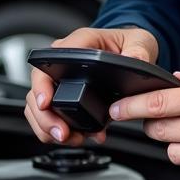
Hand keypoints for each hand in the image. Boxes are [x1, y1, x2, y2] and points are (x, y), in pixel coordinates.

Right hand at [24, 26, 158, 146]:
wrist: (132, 51)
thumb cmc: (130, 43)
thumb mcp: (141, 41)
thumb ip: (138, 49)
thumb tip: (134, 59)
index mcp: (80, 43)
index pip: (50, 61)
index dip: (43, 84)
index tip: (46, 103)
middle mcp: (65, 60)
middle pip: (38, 89)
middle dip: (45, 116)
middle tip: (62, 133)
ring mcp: (63, 79)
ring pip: (40, 107)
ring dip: (51, 127)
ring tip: (73, 138)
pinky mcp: (66, 95)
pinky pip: (53, 115)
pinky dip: (63, 130)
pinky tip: (81, 136)